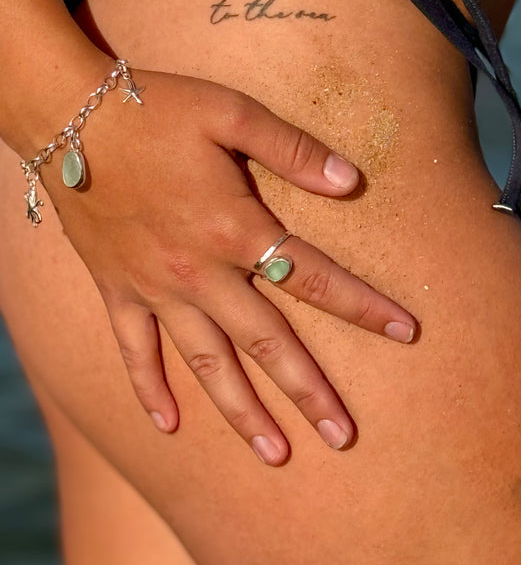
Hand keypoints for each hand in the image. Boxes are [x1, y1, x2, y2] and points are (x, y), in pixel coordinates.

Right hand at [42, 65, 416, 464]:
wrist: (70, 119)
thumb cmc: (155, 111)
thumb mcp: (231, 113)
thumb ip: (293, 150)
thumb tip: (352, 182)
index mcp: (235, 227)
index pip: (313, 278)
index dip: (363, 306)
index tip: (406, 332)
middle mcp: (200, 272)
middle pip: (266, 341)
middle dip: (308, 389)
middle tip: (342, 436)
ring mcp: (155, 289)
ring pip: (206, 362)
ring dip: (241, 410)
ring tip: (274, 453)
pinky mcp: (116, 292)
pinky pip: (134, 352)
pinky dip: (148, 390)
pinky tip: (169, 429)